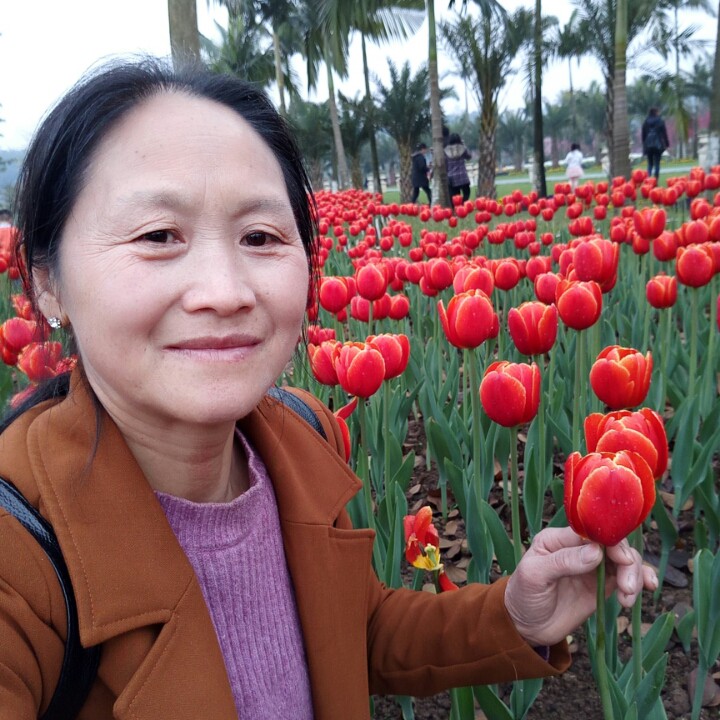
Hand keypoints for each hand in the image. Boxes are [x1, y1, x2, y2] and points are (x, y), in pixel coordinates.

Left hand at [504, 527, 657, 646]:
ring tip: (627, 597)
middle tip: (626, 587)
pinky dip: (640, 580)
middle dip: (627, 562)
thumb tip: (596, 552)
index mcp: (558, 538)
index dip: (611, 541)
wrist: (526, 627)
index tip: (623, 559)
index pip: (591, 531)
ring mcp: (592, 566)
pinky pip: (626, 577)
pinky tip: (646, 590)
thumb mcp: (535, 575)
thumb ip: (563, 562)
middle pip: (613, 544)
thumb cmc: (523, 595)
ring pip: (624, 560)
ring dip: (634, 575)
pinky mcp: (602, 585)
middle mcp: (578, 548)